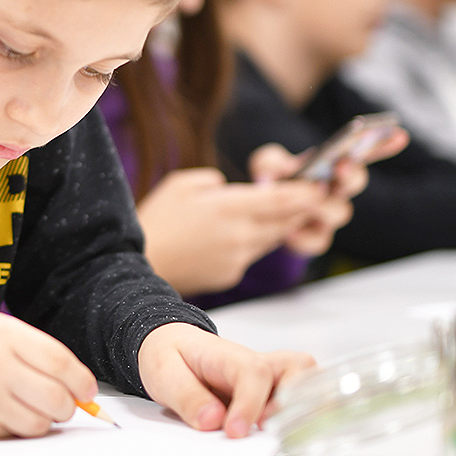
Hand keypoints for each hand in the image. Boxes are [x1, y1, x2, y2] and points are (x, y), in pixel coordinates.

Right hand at [0, 312, 96, 439]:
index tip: (85, 390)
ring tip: (22, 411)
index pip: (60, 359)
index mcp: (0, 332)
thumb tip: (68, 377)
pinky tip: (0, 419)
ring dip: (42, 421)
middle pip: (59, 395)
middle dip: (67, 406)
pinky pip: (18, 434)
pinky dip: (18, 431)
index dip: (81, 380)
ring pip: (43, 420)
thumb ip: (23, 348)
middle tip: (60, 406)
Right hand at [137, 167, 332, 293]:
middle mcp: (238, 234)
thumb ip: (212, 181)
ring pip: (272, 238)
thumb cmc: (155, 221)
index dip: (303, 192)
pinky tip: (249, 233)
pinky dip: (256, 241)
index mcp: (227, 207)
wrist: (136, 267)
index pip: (279, 199)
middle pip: (283, 220)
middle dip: (301, 208)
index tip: (319, 184)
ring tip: (291, 212)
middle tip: (316, 196)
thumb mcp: (180, 184)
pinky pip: (253, 253)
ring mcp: (237, 257)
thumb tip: (229, 187)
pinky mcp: (231, 273)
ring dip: (283, 225)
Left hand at [137, 322, 314, 438]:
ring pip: (308, 377)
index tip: (235, 432)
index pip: (252, 373)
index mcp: (227, 355)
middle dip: (295, 398)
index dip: (249, 404)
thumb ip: (187, 397)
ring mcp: (267, 376)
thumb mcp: (163, 374)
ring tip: (280, 433)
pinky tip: (285, 433)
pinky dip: (302, 411)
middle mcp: (256, 362)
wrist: (169, 345)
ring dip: (306, 403)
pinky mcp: (270, 392)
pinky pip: (300, 395)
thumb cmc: (168, 357)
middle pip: (298, 366)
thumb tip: (213, 421)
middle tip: (268, 430)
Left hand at [248, 140, 407, 257]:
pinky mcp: (314, 238)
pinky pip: (317, 241)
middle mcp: (337, 191)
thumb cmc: (274, 181)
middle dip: (349, 174)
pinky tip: (289, 232)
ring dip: (325, 206)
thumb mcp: (268, 164)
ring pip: (340, 212)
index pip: (363, 153)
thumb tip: (279, 172)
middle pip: (355, 181)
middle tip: (339, 167)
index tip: (399, 134)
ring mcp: (328, 216)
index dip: (382, 144)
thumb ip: (271, 161)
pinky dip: (303, 238)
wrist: (264, 214)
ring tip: (307, 201)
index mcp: (334, 166)